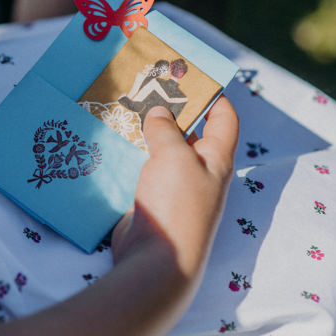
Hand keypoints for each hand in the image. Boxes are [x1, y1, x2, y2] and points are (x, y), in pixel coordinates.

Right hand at [111, 97, 238, 282]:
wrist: (156, 260)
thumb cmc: (177, 203)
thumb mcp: (174, 156)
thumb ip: (166, 130)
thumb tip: (160, 112)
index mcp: (216, 159)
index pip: (224, 119)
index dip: (213, 95)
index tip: (191, 76)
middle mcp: (198, 171)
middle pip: (189, 132)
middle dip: (171, 109)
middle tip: (146, 87)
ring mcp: (174, 187)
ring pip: (161, 150)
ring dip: (145, 132)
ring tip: (123, 108)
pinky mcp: (150, 199)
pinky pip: (141, 169)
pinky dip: (129, 154)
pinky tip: (110, 142)